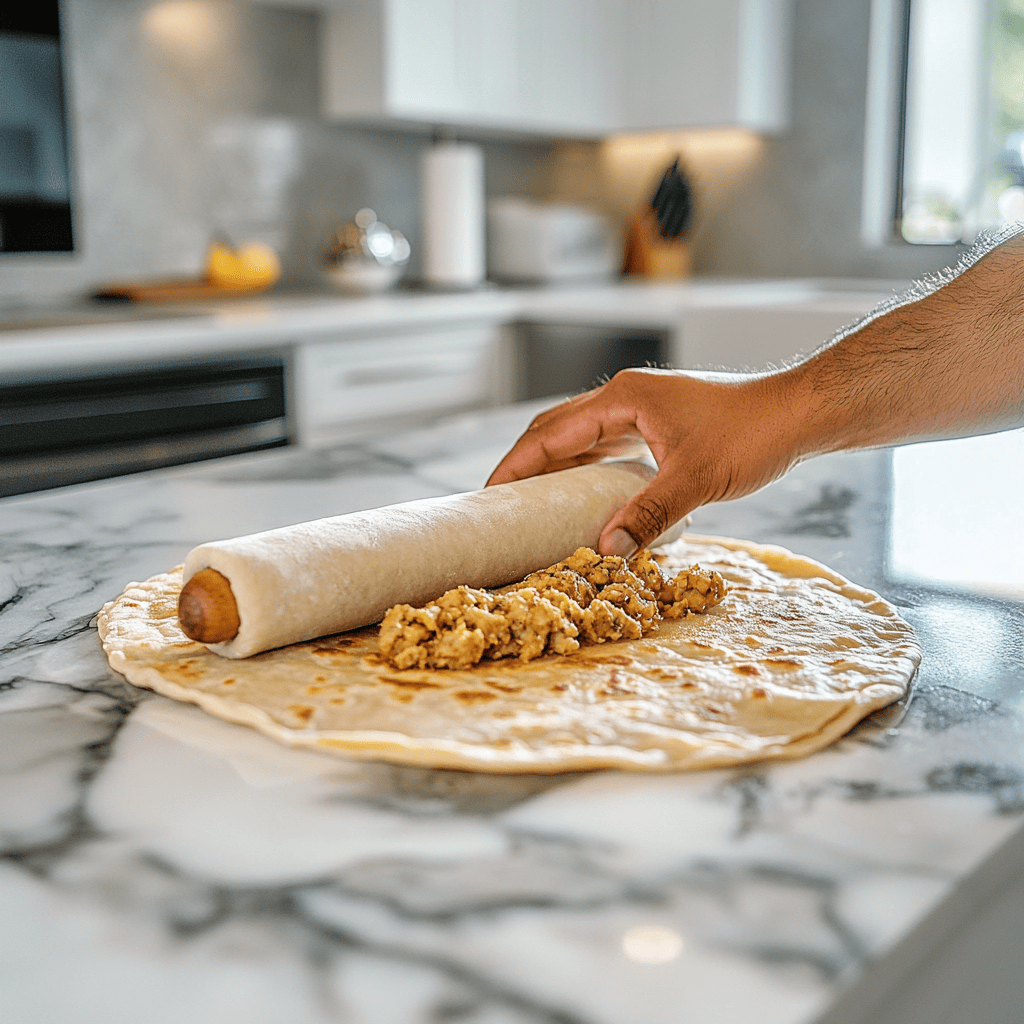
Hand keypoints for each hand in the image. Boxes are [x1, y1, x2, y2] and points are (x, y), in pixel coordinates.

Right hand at [487, 367, 799, 555]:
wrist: (796, 413)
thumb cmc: (752, 434)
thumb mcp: (695, 480)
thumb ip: (648, 515)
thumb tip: (607, 551)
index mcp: (623, 399)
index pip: (550, 433)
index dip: (516, 464)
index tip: (489, 494)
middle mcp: (625, 398)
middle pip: (556, 430)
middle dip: (526, 464)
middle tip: (502, 504)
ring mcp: (640, 408)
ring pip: (580, 437)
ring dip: (555, 467)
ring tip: (532, 504)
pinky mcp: (655, 423)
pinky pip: (605, 445)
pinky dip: (585, 468)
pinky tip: (582, 494)